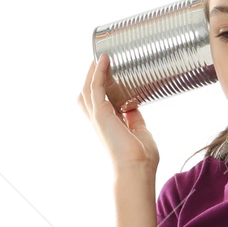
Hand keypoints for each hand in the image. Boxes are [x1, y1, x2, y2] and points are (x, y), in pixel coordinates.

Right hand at [77, 51, 158, 172]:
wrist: (136, 169)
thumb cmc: (140, 158)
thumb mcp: (139, 132)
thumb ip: (135, 118)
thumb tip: (134, 106)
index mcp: (107, 127)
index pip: (98, 104)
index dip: (99, 88)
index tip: (107, 73)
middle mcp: (99, 122)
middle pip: (87, 95)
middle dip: (90, 77)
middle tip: (99, 61)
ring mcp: (98, 118)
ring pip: (88, 89)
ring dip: (92, 72)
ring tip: (100, 57)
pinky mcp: (101, 114)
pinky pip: (96, 88)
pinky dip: (98, 72)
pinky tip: (103, 60)